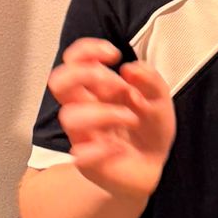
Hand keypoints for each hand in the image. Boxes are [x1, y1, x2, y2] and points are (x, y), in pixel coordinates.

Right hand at [48, 38, 175, 200]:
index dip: (86, 51)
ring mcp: (83, 135)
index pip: (73, 61)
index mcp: (97, 90)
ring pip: (69, 116)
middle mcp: (84, 108)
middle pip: (58, 82)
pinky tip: (119, 149)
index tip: (113, 55)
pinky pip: (80, 153)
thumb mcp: (160, 100)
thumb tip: (130, 69)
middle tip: (116, 86)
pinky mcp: (88, 162)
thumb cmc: (150, 129)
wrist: (155, 166)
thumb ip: (150, 80)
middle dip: (83, 75)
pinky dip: (101, 149)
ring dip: (104, 113)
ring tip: (132, 119)